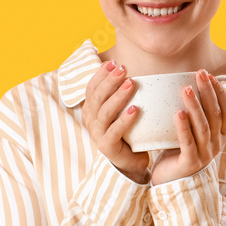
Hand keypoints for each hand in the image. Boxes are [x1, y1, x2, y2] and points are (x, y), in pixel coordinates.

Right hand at [81, 60, 149, 182]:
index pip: (91, 88)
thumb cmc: (127, 133)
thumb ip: (121, 95)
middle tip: (123, 69)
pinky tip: (134, 109)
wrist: (130, 162)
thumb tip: (130, 70)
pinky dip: (124, 119)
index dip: (100, 75)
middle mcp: (90, 121)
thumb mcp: (121, 111)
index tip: (113, 63)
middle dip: (110, 81)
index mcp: (91, 110)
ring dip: (118, 96)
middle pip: (97, 97)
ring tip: (131, 83)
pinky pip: (115, 131)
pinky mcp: (106, 147)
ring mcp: (97, 134)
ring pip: (105, 112)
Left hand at [150, 70, 225, 185]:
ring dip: (195, 105)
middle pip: (216, 115)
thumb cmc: (178, 151)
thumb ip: (196, 114)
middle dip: (208, 92)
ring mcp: (205, 155)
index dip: (221, 92)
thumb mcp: (192, 131)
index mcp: (221, 135)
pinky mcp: (190, 163)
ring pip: (203, 126)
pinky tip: (178, 113)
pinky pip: (187, 141)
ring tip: (186, 89)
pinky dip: (183, 126)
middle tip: (199, 74)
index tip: (210, 76)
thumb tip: (188, 83)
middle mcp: (217, 144)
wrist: (169, 180)